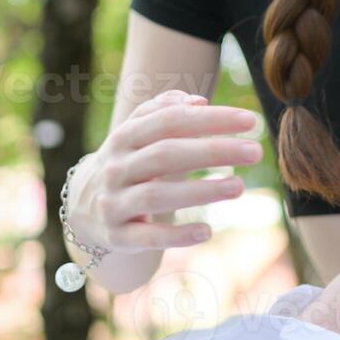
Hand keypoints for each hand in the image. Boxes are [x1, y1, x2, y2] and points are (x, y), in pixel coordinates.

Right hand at [73, 88, 261, 251]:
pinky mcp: (118, 236)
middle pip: (166, 154)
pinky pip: (148, 237)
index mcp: (123, 137)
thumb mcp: (136, 135)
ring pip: (157, 195)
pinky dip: (177, 236)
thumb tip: (197, 102)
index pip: (169, 121)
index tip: (249, 120)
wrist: (84, 209)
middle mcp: (116, 168)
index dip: (209, 119)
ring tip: (239, 186)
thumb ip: (163, 111)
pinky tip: (207, 232)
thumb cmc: (127, 165)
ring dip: (201, 191)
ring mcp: (114, 203)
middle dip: (212, 150)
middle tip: (255, 151)